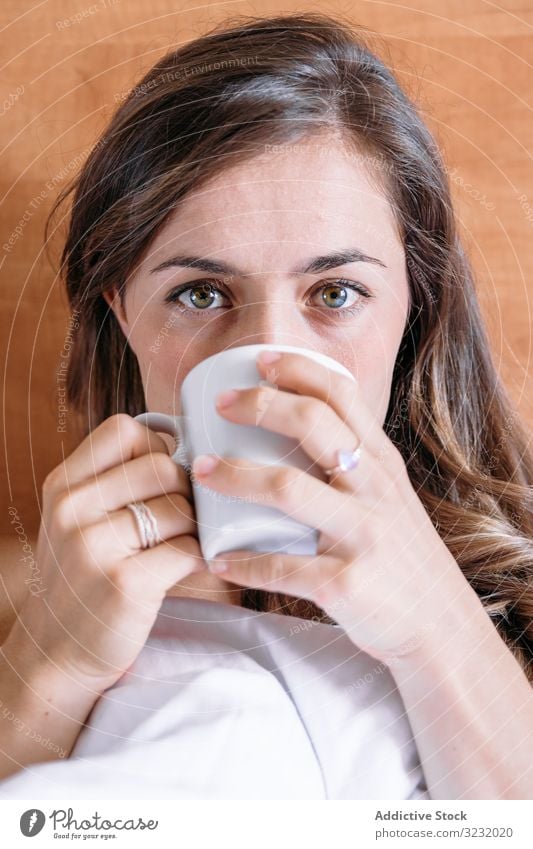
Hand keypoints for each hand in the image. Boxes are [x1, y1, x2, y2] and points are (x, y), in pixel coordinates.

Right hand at [9, 414, 204, 691]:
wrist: (55, 654)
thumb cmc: (84, 578)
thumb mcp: (79, 518)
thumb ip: (118, 480)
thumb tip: (192, 448)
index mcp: (64, 485)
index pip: (125, 429)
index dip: (157, 447)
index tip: (160, 478)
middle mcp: (72, 509)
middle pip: (164, 467)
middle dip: (184, 492)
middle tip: (177, 520)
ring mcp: (95, 547)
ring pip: (181, 508)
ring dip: (192, 529)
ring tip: (174, 547)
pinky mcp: (125, 583)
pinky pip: (189, 550)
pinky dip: (197, 559)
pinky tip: (180, 571)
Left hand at [192, 350, 467, 661]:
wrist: (439, 625)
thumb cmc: (400, 553)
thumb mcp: (388, 496)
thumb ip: (350, 463)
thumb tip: (287, 434)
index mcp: (381, 462)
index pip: (342, 395)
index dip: (298, 369)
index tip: (259, 360)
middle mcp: (374, 489)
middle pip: (312, 424)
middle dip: (260, 405)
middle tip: (220, 405)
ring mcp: (362, 535)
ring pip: (288, 488)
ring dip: (236, 476)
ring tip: (202, 471)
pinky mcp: (345, 583)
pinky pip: (281, 567)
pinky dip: (243, 562)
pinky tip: (218, 558)